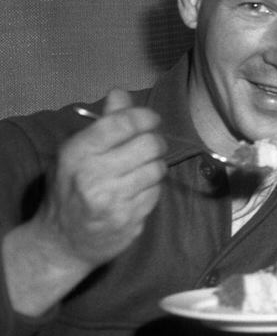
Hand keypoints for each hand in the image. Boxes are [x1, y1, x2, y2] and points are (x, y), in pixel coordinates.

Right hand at [37, 90, 166, 272]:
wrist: (60, 242)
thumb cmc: (69, 189)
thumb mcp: (76, 153)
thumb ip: (103, 123)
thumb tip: (120, 92)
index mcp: (78, 153)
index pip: (124, 122)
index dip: (145, 116)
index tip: (150, 120)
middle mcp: (93, 175)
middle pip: (149, 143)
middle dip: (155, 141)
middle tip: (149, 146)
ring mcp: (112, 200)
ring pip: (157, 168)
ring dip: (154, 166)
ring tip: (140, 171)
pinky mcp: (128, 220)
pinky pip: (156, 193)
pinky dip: (151, 189)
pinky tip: (135, 192)